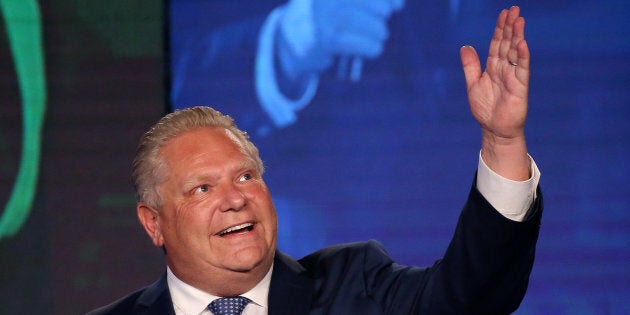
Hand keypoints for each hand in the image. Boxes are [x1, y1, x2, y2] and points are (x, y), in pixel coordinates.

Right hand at [278, 0, 403, 79]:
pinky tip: (374, 49)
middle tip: (380, 25)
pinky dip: (372, 47)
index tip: (397, 7)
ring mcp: (322, 16)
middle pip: (372, 4)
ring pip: (369, 24)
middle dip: (382, 15)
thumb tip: (398, 5)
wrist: (290, 40)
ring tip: (378, 38)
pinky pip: (360, 44)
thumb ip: (370, 0)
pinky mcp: (324, 40)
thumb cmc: (324, 17)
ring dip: (379, 33)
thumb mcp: (343, 1)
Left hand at [460, 6, 530, 179]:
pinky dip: (522, 56)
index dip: (499, 29)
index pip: (497, 44)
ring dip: (517, 36)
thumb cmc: (485, 108)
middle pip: (507, 44)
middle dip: (510, 27)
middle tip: (514, 10)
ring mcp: (513, 77)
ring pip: (515, 53)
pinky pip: (521, 69)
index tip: (503, 13)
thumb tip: (465, 46)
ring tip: (519, 20)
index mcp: (493, 67)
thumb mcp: (473, 84)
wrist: (494, 129)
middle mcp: (505, 69)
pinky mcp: (520, 87)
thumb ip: (470, 66)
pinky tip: (522, 43)